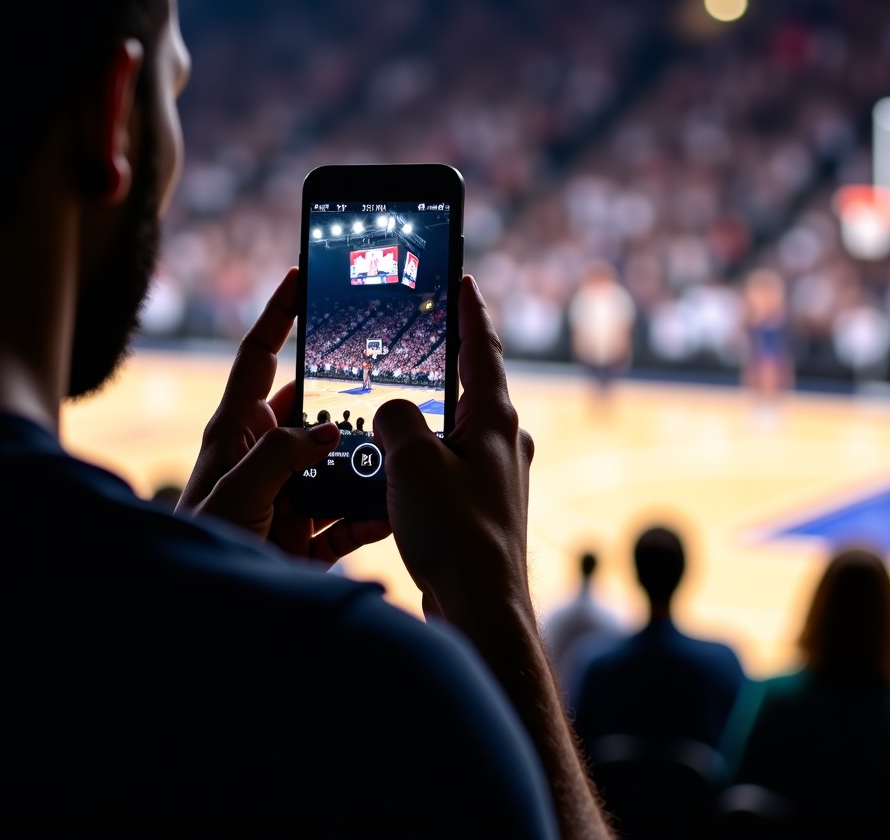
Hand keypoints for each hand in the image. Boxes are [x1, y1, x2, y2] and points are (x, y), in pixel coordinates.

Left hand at [177, 268, 390, 562]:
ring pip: (338, 460)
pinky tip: (392, 512)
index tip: (301, 276)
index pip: (258, 356)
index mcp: (238, 430)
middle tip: (385, 382)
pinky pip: (349, 514)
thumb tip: (327, 430)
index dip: (278, 314)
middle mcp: (266, 454)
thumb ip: (279, 455)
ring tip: (398, 451)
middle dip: (347, 398)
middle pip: (314, 408)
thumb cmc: (203, 543)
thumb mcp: (235, 494)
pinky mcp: (308, 530)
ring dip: (365, 459)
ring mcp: (290, 491)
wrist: (204, 612)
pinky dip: (370, 514)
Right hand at [374, 275, 534, 622]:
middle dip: (438, 373)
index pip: (482, 347)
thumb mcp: (410, 459)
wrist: (481, 608)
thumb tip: (395, 415)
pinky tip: (394, 478)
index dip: (471, 310)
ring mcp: (498, 477)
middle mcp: (504, 442)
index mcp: (494, 418)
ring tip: (385, 426)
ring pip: (453, 435)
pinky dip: (423, 465)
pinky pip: (448, 470)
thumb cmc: (454, 530)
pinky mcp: (484, 509)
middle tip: (410, 353)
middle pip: (467, 390)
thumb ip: (396, 417)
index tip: (465, 280)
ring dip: (423, 427)